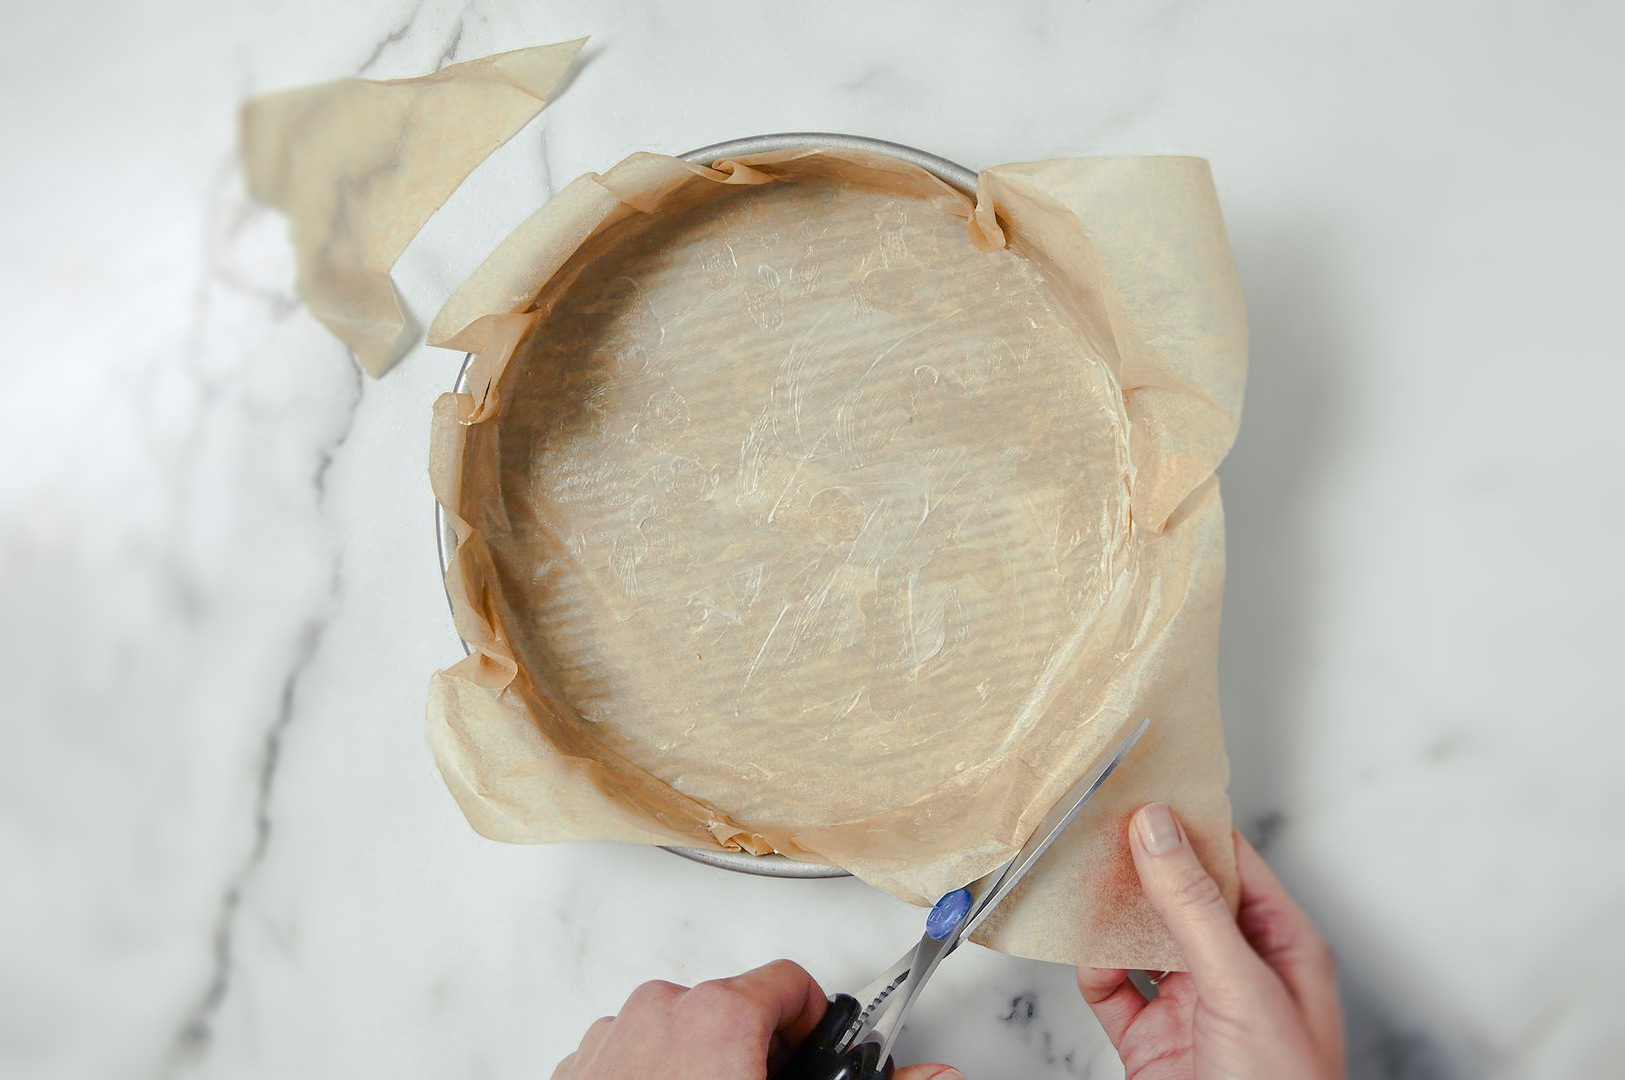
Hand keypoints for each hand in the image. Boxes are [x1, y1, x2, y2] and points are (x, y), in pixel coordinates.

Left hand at [553, 958, 961, 1079]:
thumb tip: (937, 1079)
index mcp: (717, 1014)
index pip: (791, 983)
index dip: (817, 1027)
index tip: (820, 1060)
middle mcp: (659, 1013)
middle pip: (735, 1009)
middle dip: (762, 1055)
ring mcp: (611, 1040)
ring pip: (681, 1034)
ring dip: (707, 1070)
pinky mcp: (579, 1071)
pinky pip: (634, 1058)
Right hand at [1077, 805, 1344, 1078]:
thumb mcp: (1240, 986)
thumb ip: (1194, 907)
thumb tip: (1160, 831)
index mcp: (1280, 947)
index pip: (1232, 864)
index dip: (1189, 825)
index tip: (1145, 788)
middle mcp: (1235, 971)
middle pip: (1179, 896)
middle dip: (1137, 866)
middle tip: (1096, 826)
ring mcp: (1192, 1005)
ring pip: (1139, 939)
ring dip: (1109, 915)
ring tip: (1078, 879)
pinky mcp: (1150, 1040)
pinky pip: (1110, 988)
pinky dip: (1090, 967)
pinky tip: (1080, 950)